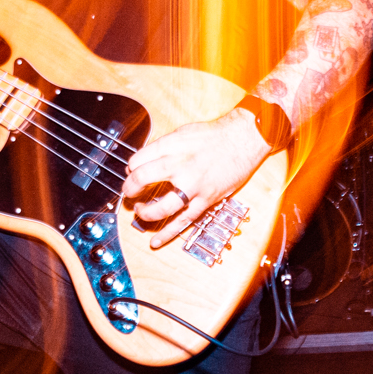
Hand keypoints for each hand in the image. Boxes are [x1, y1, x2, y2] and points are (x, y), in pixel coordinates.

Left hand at [121, 111, 271, 248]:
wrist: (243, 139)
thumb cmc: (214, 135)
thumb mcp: (182, 132)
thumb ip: (161, 147)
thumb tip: (142, 162)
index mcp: (171, 147)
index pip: (137, 160)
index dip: (130, 168)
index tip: (132, 172)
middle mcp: (180, 165)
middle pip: (142, 179)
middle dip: (130, 188)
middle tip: (129, 192)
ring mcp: (193, 186)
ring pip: (161, 207)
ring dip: (145, 212)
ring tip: (140, 210)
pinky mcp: (206, 200)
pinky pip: (184, 221)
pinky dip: (168, 233)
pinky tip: (155, 241)